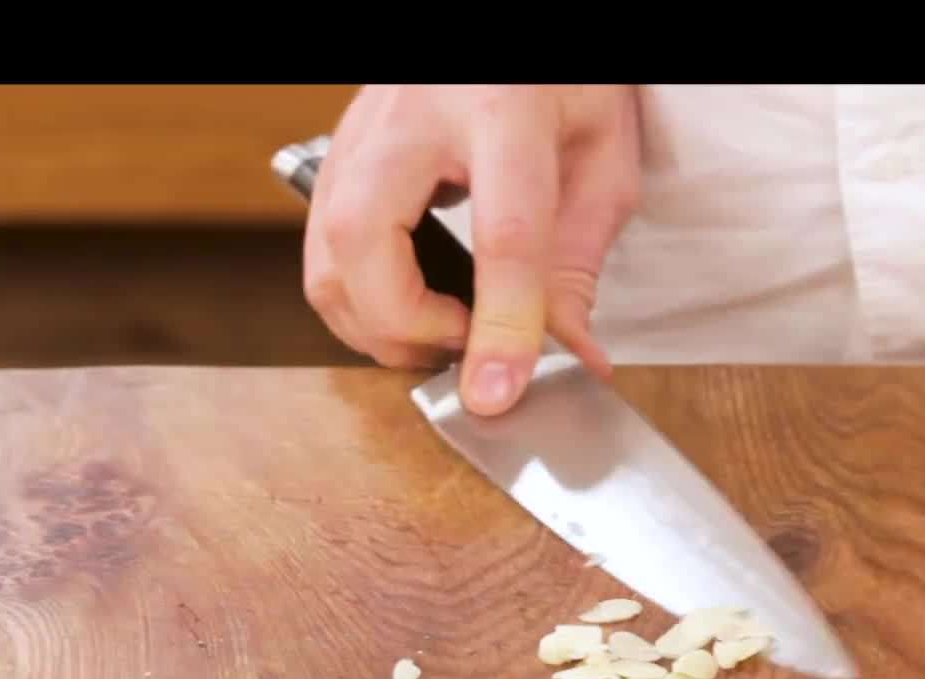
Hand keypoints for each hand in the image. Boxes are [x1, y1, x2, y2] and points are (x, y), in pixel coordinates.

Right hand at [304, 85, 641, 414]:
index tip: (500, 392)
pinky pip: (321, 245)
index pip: (500, 233)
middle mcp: (414, 112)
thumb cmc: (563, 79)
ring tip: (441, 338)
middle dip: (402, 326)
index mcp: (503, 105)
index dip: (502, 324)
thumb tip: (570, 357)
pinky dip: (359, 299)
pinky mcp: (339, 148)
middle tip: (460, 353)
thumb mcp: (603, 157)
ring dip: (373, 324)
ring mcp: (362, 128)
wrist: (503, 41)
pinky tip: (412, 307)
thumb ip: (579, 262)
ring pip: (324, 254)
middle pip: (362, 240)